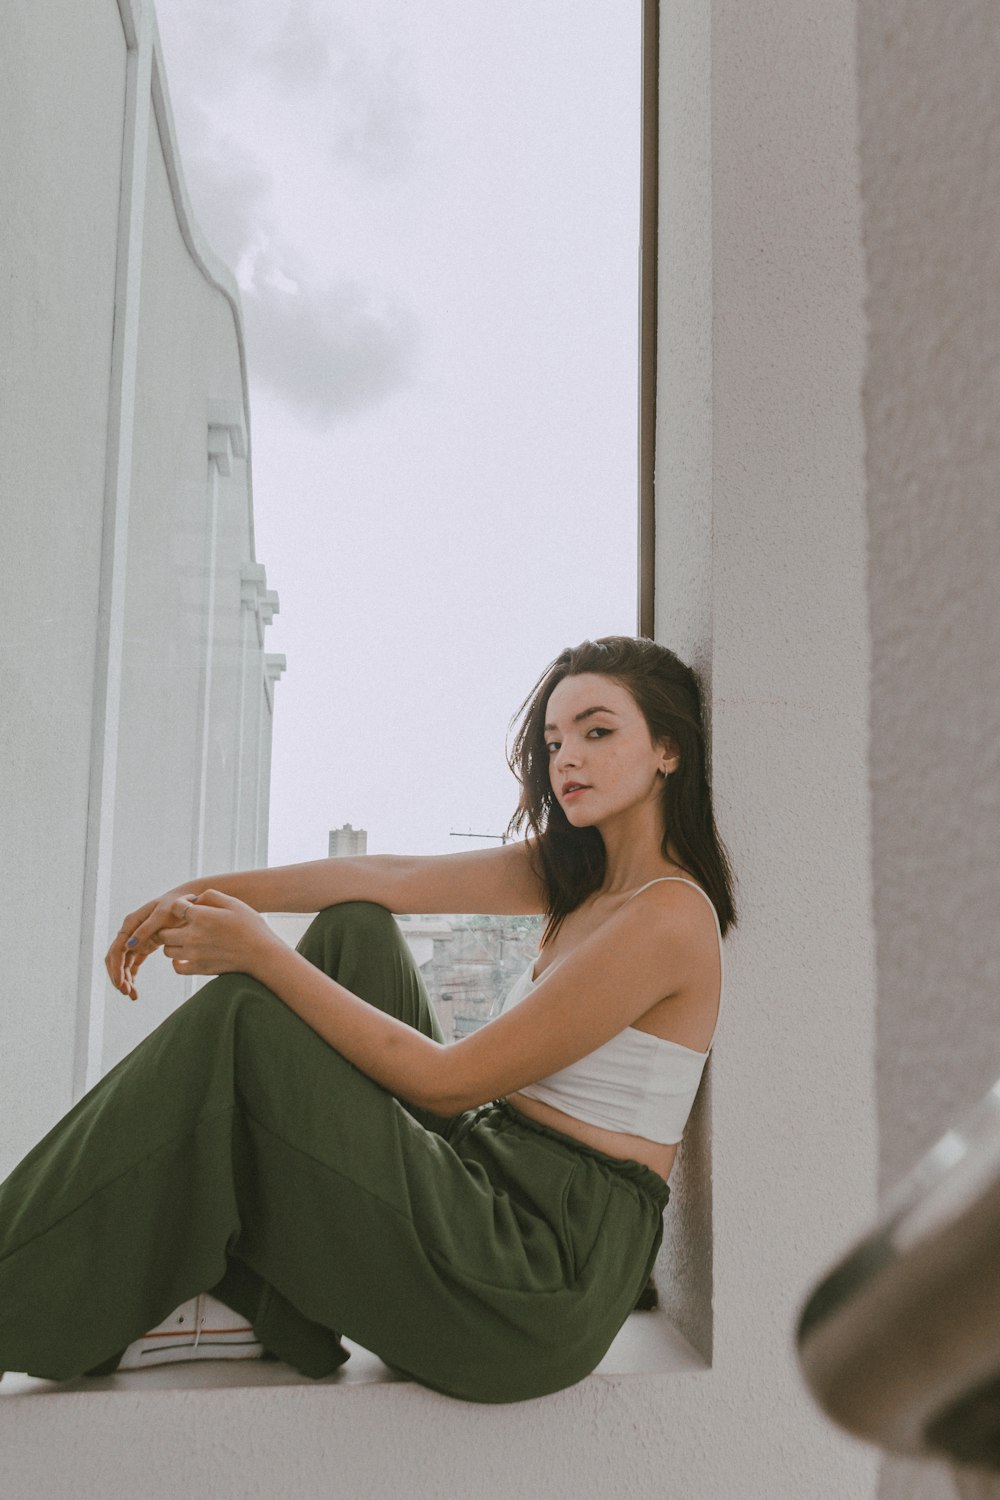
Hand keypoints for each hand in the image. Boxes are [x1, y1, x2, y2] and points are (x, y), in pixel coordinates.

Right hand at [106, 889, 188, 1000]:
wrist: (189, 902)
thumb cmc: (176, 906)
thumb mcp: (162, 916)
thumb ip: (145, 930)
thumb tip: (129, 947)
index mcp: (130, 923)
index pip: (117, 950)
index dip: (116, 968)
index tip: (120, 984)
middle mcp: (129, 931)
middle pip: (116, 958)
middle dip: (118, 976)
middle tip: (127, 993)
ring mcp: (136, 938)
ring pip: (123, 963)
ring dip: (125, 979)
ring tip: (132, 995)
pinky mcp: (144, 944)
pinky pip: (133, 963)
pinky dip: (132, 975)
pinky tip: (134, 989)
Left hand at [154, 889, 278, 982]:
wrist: (262, 954)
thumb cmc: (250, 926)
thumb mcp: (234, 903)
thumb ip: (211, 895)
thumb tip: (195, 900)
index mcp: (200, 917)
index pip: (175, 907)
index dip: (181, 904)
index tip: (190, 906)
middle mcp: (193, 936)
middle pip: (163, 931)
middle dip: (170, 926)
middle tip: (182, 925)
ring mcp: (194, 954)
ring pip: (167, 950)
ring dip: (173, 944)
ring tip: (185, 940)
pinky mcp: (199, 969)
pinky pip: (177, 967)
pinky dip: (178, 962)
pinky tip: (186, 956)